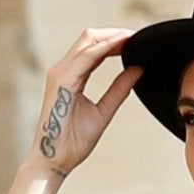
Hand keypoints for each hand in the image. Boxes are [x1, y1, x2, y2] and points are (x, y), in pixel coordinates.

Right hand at [30, 29, 143, 176]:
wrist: (54, 160)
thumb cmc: (73, 141)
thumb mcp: (103, 111)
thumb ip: (119, 89)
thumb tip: (137, 69)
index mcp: (70, 76)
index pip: (93, 48)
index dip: (114, 41)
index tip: (136, 41)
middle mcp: (62, 70)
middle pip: (89, 37)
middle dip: (115, 33)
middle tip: (139, 36)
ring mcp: (60, 73)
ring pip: (87, 41)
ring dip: (113, 37)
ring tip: (135, 37)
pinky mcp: (62, 81)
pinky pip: (86, 56)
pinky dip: (106, 48)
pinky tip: (123, 46)